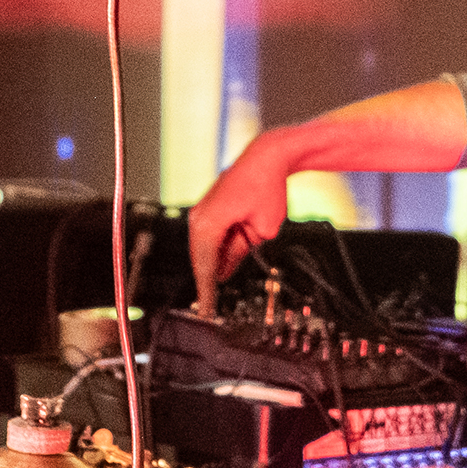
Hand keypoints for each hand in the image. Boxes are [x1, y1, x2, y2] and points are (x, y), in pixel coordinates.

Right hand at [188, 134, 296, 308]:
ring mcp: (200, 211)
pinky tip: (222, 264)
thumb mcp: (262, 230)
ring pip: (203, 249)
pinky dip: (214, 251)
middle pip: (200, 259)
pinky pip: (207, 237)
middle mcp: (199, 217)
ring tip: (216, 288)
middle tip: (209, 306)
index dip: (207, 292)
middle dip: (207, 281)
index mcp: (208, 224)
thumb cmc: (267, 186)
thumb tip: (226, 269)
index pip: (205, 267)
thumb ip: (240, 254)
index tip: (207, 310)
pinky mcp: (207, 208)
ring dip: (212, 265)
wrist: (266, 157)